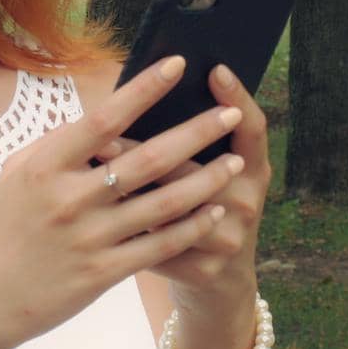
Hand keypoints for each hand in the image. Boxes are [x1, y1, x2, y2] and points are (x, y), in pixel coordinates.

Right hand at [0, 57, 246, 348]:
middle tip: (230, 113)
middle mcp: (70, 199)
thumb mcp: (17, 174)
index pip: (105, 118)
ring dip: (206, 180)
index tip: (177, 64)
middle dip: (196, 133)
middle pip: (148, 159)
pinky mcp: (104, 272)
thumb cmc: (4, 228)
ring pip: (163, 203)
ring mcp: (90, 238)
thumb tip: (105, 115)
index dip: (144, 89)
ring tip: (235, 161)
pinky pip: (159, 245)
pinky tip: (214, 210)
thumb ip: (59, 144)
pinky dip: (191, 226)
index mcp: (46, 166)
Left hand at [94, 65, 271, 332]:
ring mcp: (228, 238)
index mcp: (253, 169)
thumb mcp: (214, 173)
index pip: (252, 128)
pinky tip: (96, 213)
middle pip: (197, 167)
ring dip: (128, 188)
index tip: (214, 68)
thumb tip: (148, 90)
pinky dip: (125, 227)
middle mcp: (246, 201)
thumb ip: (193, 142)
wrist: (219, 279)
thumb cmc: (203, 206)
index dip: (238, 97)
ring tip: (94, 169)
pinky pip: (157, 244)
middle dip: (147, 148)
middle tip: (106, 133)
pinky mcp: (203, 270)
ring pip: (172, 208)